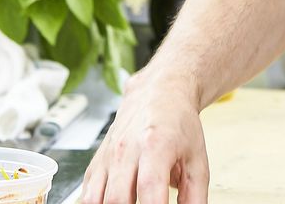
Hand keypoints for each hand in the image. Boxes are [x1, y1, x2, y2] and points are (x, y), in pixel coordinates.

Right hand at [82, 73, 209, 203]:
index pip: (149, 190)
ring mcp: (108, 155)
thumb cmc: (179, 123)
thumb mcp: (197, 158)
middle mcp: (126, 149)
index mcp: (155, 146)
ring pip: (95, 199)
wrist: (159, 92)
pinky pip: (87, 192)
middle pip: (117, 199)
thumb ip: (195, 195)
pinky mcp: (97, 160)